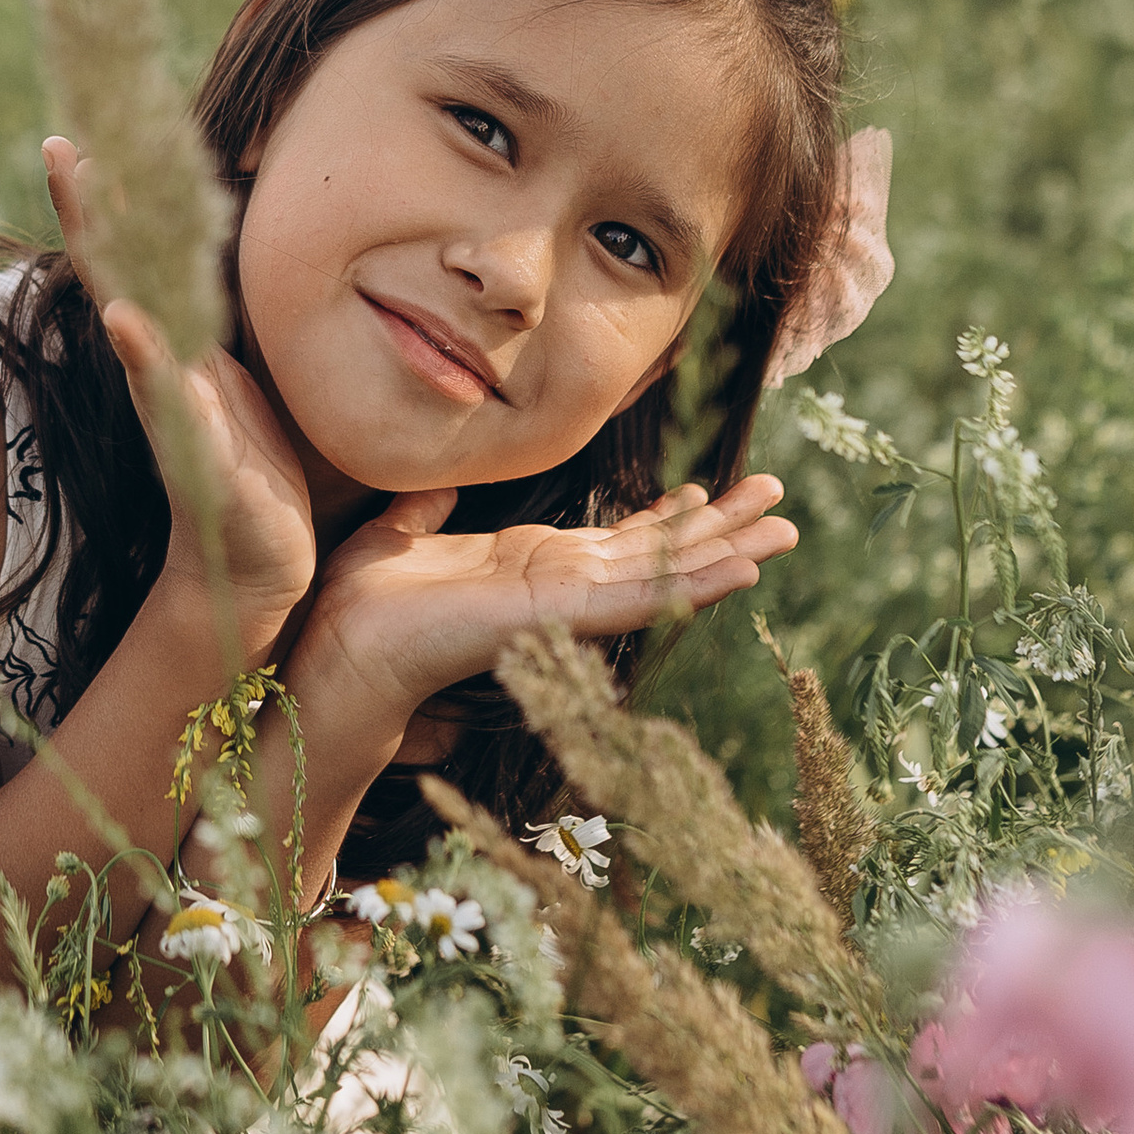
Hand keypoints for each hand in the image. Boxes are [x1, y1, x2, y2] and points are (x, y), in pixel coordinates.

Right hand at [43, 136, 317, 645]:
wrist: (262, 561)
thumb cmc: (252, 461)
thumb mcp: (240, 375)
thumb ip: (222, 321)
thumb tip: (227, 252)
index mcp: (177, 347)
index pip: (135, 263)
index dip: (105, 205)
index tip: (73, 139)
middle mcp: (162, 373)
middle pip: (117, 280)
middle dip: (90, 214)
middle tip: (63, 147)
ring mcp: (175, 415)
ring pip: (136, 333)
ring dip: (111, 274)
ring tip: (86, 208)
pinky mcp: (201, 462)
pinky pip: (172, 405)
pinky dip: (147, 361)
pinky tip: (124, 321)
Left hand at [295, 475, 798, 743]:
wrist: (345, 644)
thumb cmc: (366, 603)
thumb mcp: (400, 536)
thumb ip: (424, 514)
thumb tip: (428, 494)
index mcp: (532, 564)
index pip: (616, 539)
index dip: (664, 517)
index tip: (704, 489)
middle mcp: (562, 584)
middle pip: (659, 551)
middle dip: (721, 527)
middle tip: (781, 503)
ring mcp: (567, 603)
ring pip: (667, 572)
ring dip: (730, 552)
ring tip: (787, 532)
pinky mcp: (561, 613)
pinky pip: (641, 596)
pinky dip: (694, 582)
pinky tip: (741, 570)